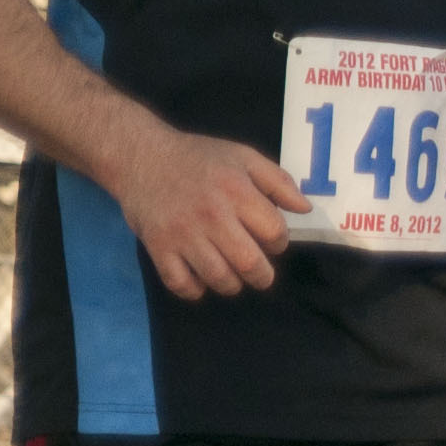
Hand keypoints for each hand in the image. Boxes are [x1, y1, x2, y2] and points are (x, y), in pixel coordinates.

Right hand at [109, 123, 307, 295]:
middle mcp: (211, 215)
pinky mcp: (158, 247)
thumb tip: (305, 210)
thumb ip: (278, 180)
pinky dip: (194, 290)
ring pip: (219, 279)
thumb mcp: (242, 156)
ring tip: (230, 275)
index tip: (268, 240)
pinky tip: (199, 278)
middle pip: (250, 264)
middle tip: (258, 272)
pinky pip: (181, 284)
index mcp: (236, 191)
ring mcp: (183, 234)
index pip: (275, 233)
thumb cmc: (197, 157)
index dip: (278, 242)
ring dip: (231, 284)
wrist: (140, 155)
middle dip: (262, 276)